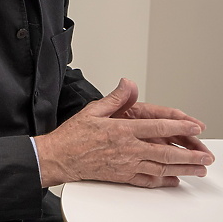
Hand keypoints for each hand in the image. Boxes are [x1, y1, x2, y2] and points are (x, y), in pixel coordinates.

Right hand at [34, 78, 214, 187]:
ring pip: (161, 168)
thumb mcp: (92, 110)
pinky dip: (164, 181)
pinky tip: (173, 179)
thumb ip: (114, 98)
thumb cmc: (73, 136)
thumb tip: (128, 84)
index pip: (158, 128)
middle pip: (166, 152)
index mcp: (122, 130)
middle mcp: (128, 149)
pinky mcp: (122, 176)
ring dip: (183, 168)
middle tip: (206, 154)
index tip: (195, 126)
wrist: (59, 158)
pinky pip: (148, 180)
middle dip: (190, 154)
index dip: (180, 127)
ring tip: (198, 168)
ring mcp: (127, 165)